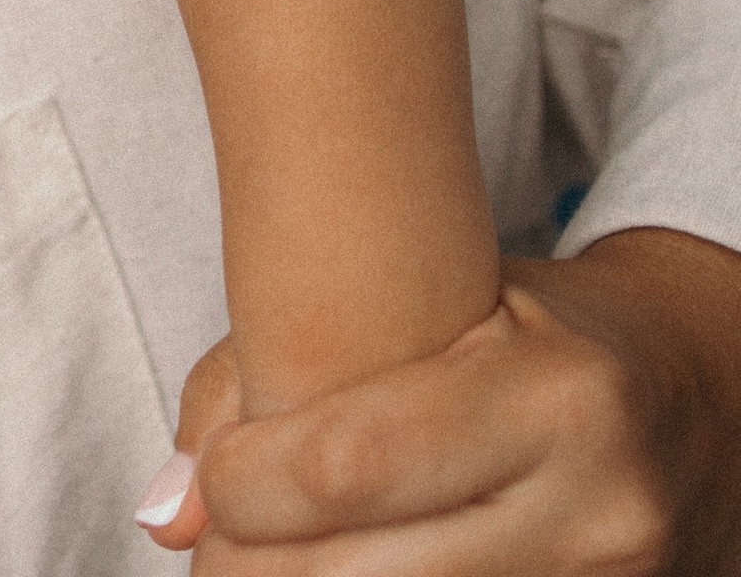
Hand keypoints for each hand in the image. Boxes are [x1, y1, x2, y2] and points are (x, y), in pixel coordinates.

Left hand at [137, 230, 740, 571]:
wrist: (690, 397)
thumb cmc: (516, 326)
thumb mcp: (418, 304)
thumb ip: (268, 382)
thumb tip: (164, 514)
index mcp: (555, 392)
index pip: (353, 462)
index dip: (247, 484)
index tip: (214, 480)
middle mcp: (601, 507)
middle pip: (372, 574)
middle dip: (261, 567)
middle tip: (219, 545)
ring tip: (266, 559)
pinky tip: (334, 573)